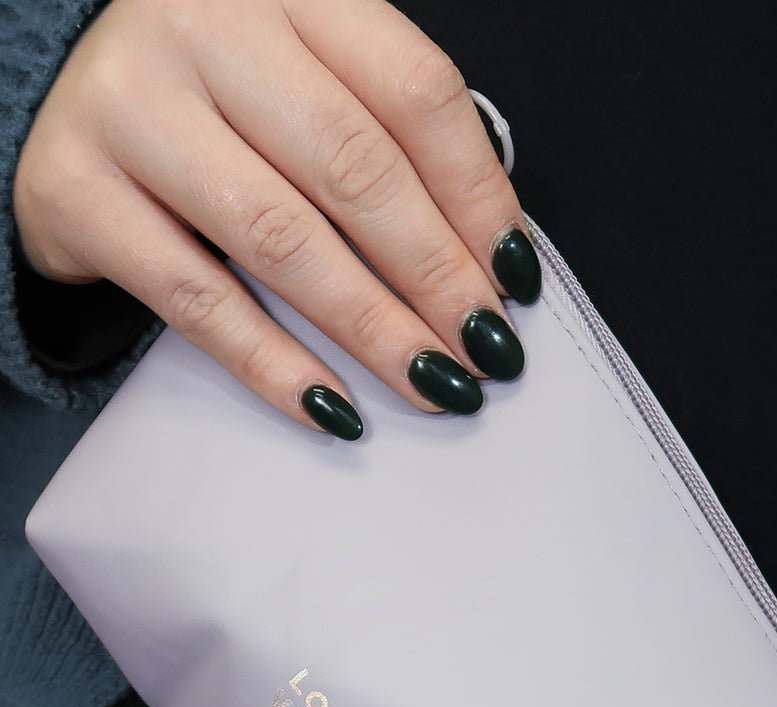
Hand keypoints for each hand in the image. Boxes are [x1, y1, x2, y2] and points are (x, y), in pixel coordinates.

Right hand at [13, 0, 536, 436]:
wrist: (69, 108)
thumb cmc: (215, 104)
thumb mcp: (306, 82)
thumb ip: (386, 139)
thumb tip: (491, 261)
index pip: (412, 92)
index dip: (478, 196)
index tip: (515, 278)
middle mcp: (203, 25)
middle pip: (353, 166)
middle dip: (436, 273)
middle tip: (485, 347)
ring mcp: (131, 103)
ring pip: (280, 236)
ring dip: (372, 326)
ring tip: (432, 382)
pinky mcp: (76, 190)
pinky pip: (197, 299)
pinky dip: (274, 364)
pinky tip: (334, 406)